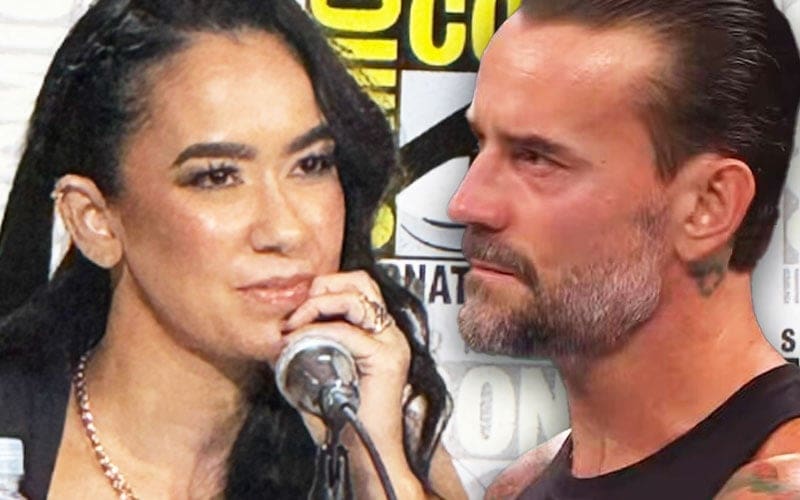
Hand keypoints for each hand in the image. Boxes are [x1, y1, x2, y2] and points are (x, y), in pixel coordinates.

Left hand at [280, 271, 423, 497]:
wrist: (365, 452)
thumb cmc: (344, 419)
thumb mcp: (322, 373)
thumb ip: (309, 349)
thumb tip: (279, 333)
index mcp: (378, 334)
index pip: (356, 287)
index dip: (324, 288)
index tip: (297, 310)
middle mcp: (388, 333)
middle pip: (360, 281)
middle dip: (323, 287)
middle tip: (297, 312)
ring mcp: (391, 343)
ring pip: (355, 298)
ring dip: (318, 305)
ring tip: (296, 323)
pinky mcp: (387, 359)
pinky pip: (347, 332)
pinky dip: (318, 331)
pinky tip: (300, 341)